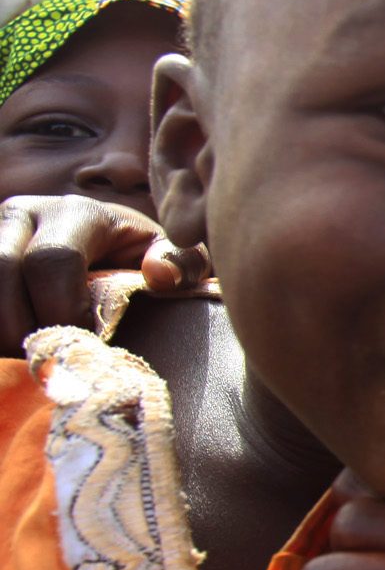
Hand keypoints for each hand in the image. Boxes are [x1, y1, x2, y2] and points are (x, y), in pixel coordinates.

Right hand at [0, 194, 208, 349]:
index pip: (52, 260)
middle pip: (2, 270)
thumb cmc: (139, 261)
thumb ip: (181, 263)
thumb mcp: (168, 258)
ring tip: (31, 354)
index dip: (63, 310)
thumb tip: (161, 275)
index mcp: (75, 212)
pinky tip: (14, 348)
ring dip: (1, 329)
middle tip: (51, 357)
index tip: (87, 343)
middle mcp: (23, 213)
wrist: (106, 254)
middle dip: (24, 325)